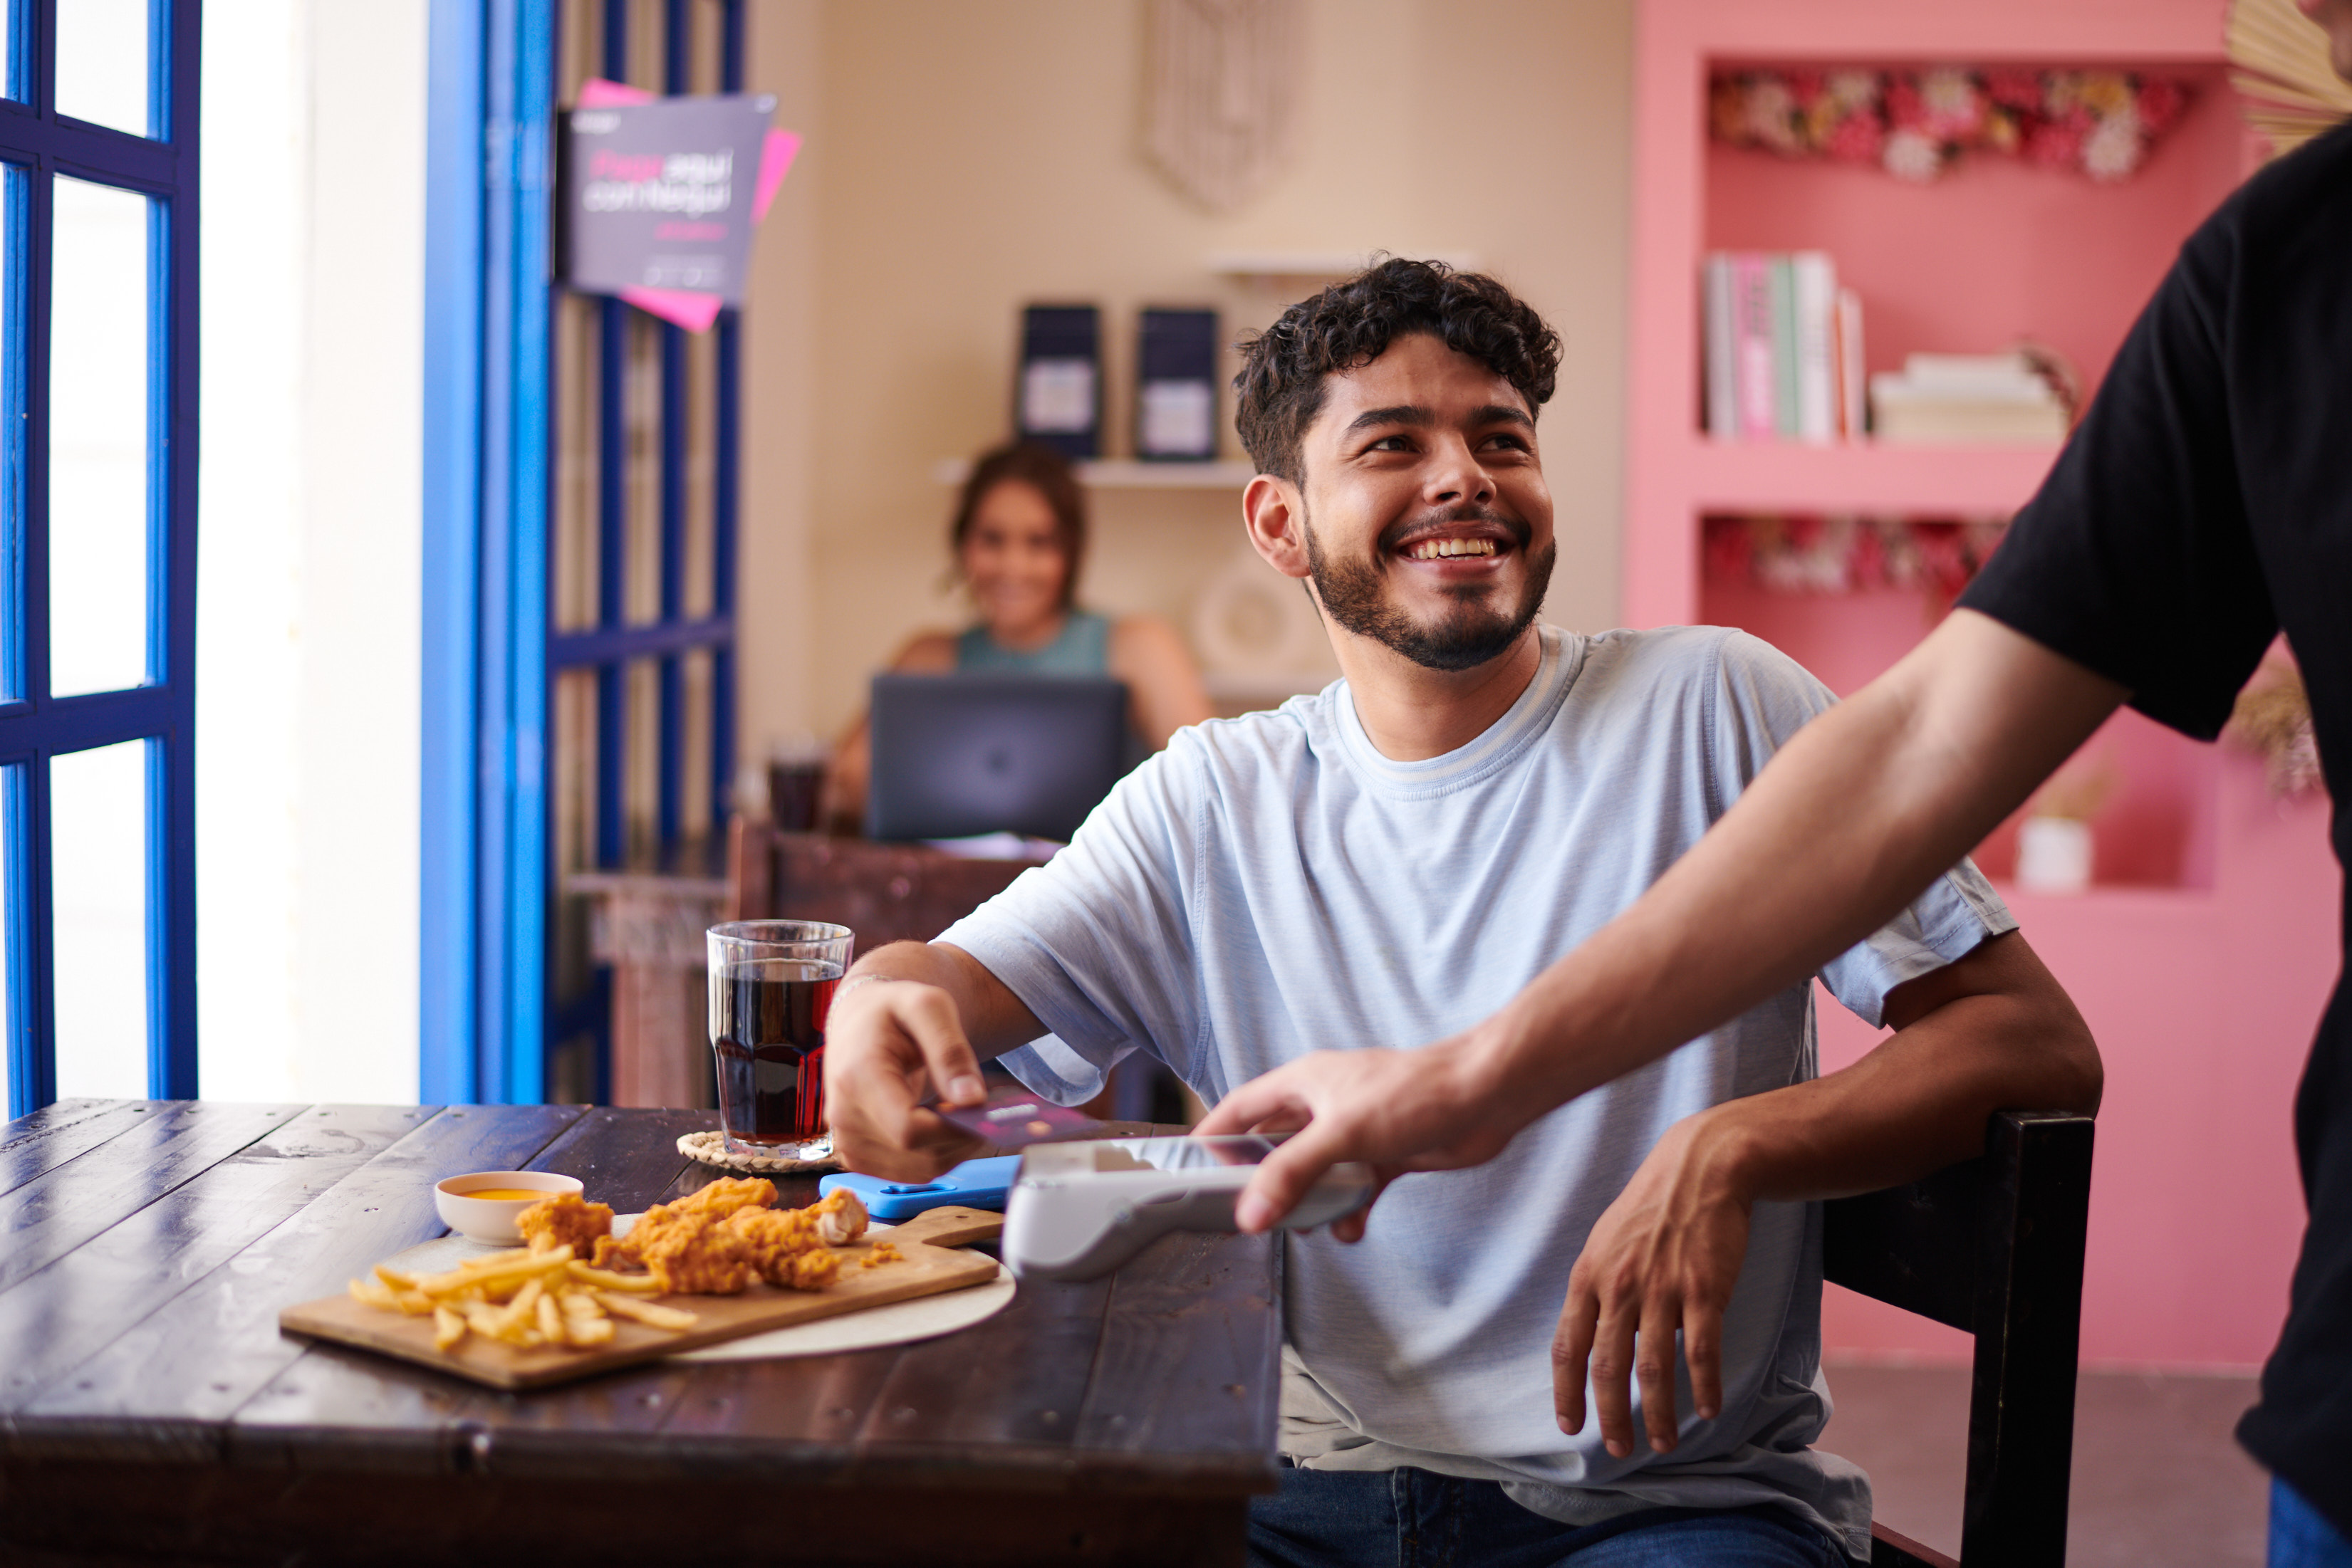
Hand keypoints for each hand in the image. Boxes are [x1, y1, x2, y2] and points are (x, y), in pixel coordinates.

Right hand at [823, 978, 990, 1180]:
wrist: (858, 1023)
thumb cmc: (893, 1011)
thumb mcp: (928, 1007)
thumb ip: (951, 1051)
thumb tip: (973, 1100)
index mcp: (857, 1077)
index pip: (909, 1130)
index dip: (954, 1129)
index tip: (981, 1106)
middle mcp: (844, 1117)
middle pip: (919, 1156)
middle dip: (963, 1137)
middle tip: (985, 1107)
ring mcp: (848, 1143)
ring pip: (920, 1170)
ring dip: (954, 1148)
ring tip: (965, 1112)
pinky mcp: (857, 1158)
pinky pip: (911, 1173)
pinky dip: (938, 1154)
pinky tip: (945, 1126)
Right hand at [1192, 1035, 1529, 1238]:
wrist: (1486, 1097)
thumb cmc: (1414, 1094)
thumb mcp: (1341, 1134)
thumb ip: (1291, 1173)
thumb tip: (1250, 1213)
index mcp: (1302, 1084)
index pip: (1239, 1109)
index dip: (1213, 1138)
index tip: (1191, 1173)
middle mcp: (1323, 1106)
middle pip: (1274, 1148)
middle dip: (1265, 1184)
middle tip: (1254, 1218)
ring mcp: (1355, 1131)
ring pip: (1314, 1174)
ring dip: (1311, 1204)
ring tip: (1309, 1227)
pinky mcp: (1385, 1155)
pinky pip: (1352, 1189)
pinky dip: (1349, 1211)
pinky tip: (1354, 1227)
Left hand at [1552, 1112, 1752, 1456]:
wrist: (1700, 1169)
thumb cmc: (1650, 1208)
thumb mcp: (1605, 1243)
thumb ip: (1597, 1291)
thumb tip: (1594, 1340)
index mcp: (1588, 1276)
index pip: (1567, 1346)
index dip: (1566, 1392)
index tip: (1570, 1425)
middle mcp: (1619, 1286)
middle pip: (1607, 1367)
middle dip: (1610, 1416)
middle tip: (1618, 1449)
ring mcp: (1662, 1289)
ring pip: (1653, 1369)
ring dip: (1657, 1415)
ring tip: (1664, 1443)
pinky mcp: (1704, 1290)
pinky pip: (1701, 1351)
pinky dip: (1705, 1386)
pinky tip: (1707, 1409)